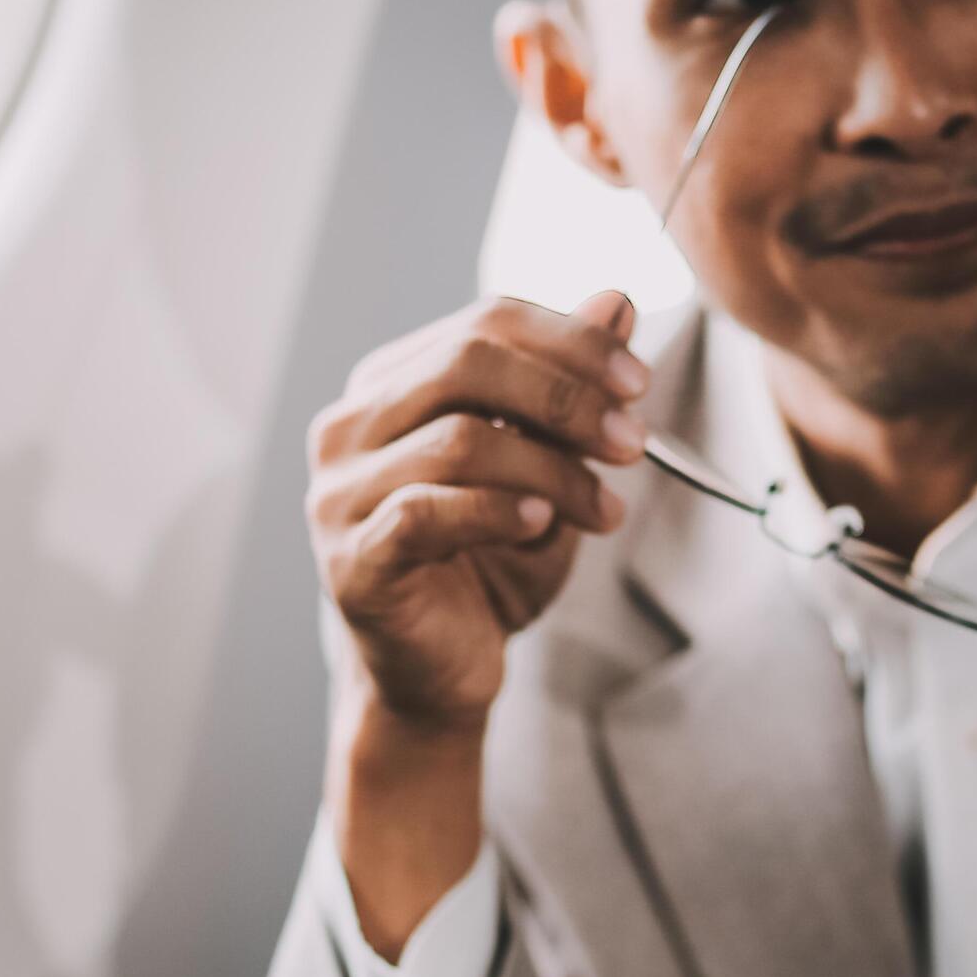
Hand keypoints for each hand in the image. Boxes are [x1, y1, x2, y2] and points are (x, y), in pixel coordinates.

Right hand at [307, 290, 648, 955]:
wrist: (443, 677)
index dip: (569, 342)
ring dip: (553, 469)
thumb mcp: (546, 469)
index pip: (483, 325)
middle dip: (567, 397)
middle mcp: (349, 427)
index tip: (639, 383)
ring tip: (606, 508)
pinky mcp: (351, 560)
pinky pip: (427, 513)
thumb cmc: (489, 568)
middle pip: (466, 364)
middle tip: (634, 443)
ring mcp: (338, 494)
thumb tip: (616, 299)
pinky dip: (500, 511)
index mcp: (390, 386)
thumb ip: (570, 387)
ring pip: (460, 440)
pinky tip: (545, 525)